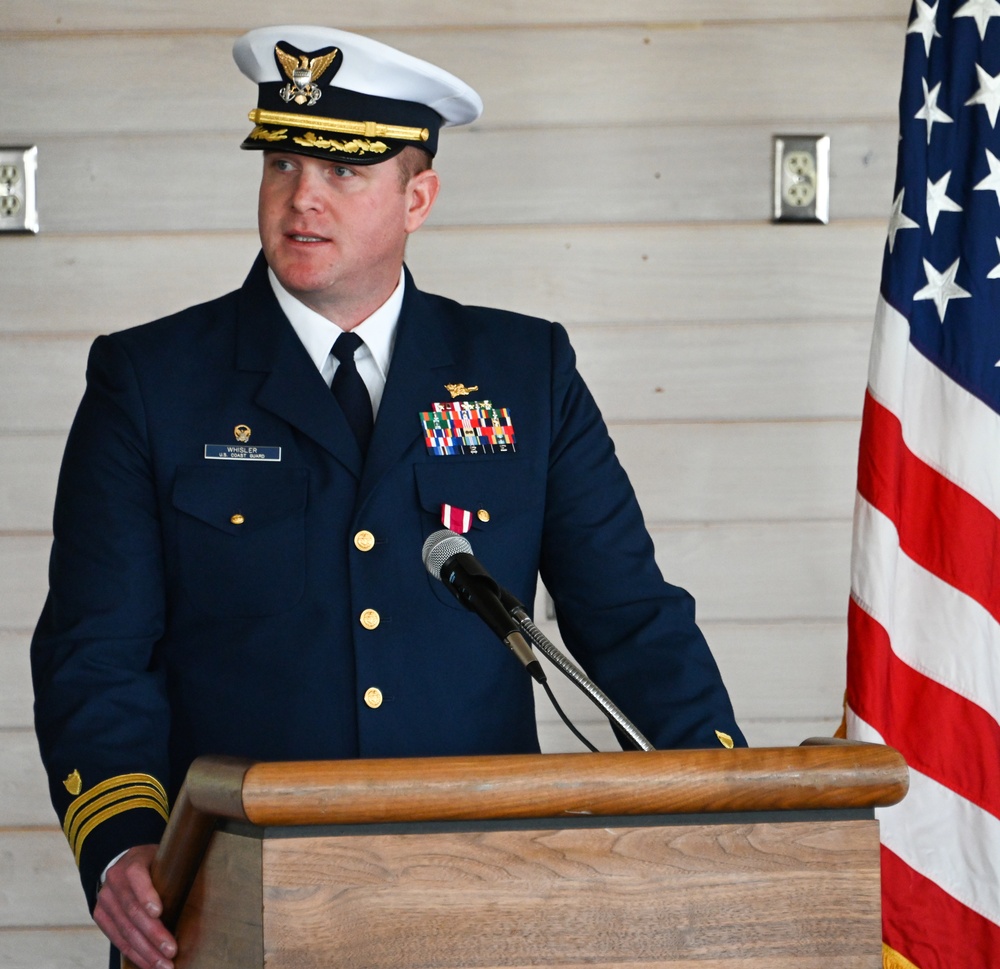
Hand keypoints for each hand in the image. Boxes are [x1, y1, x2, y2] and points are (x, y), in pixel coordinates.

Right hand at [92, 845, 177, 968]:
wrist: (124, 864)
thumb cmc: (155, 864)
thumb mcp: (164, 858)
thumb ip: (174, 872)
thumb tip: (200, 893)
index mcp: (132, 862)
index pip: (136, 876)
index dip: (146, 895)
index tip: (159, 912)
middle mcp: (114, 881)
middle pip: (133, 911)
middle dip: (153, 934)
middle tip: (171, 950)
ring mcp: (105, 900)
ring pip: (125, 930)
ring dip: (145, 951)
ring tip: (163, 965)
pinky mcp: (101, 916)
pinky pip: (117, 939)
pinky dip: (135, 954)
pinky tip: (149, 964)